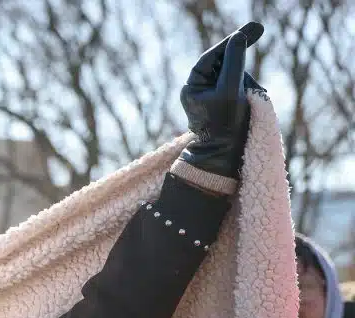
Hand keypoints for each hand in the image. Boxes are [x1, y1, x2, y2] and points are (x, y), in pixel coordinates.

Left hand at [179, 22, 264, 178]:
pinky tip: (254, 100)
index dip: (232, 42)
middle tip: (257, 66)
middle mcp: (199, 89)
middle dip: (242, 68)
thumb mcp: (230, 89)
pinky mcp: (223, 104)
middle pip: (225, 65)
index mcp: (193, 85)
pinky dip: (250, 90)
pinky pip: (240, 88)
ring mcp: (211, 97)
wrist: (224, 155)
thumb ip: (234, 61)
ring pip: (236, 76)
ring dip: (248, 82)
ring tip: (253, 97)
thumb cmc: (224, 124)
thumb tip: (238, 37)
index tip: (253, 30)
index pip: (213, 56)